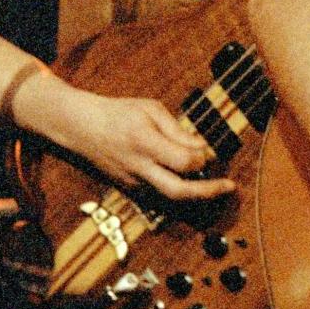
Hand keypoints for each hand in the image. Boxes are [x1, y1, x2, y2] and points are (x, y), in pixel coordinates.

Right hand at [59, 88, 234, 202]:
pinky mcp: (130, 188)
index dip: (202, 159)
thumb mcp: (150, 110)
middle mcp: (139, 167)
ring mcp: (133, 181)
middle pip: (178, 191)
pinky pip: (159, 194)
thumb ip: (177, 131)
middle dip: (208, 192)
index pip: (183, 161)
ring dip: (196, 194)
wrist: (80, 127)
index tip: (209, 151)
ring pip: (170, 198)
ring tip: (215, 186)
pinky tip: (190, 181)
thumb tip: (203, 149)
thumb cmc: (119, 113)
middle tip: (229, 187)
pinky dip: (179, 190)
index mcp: (144, 142)